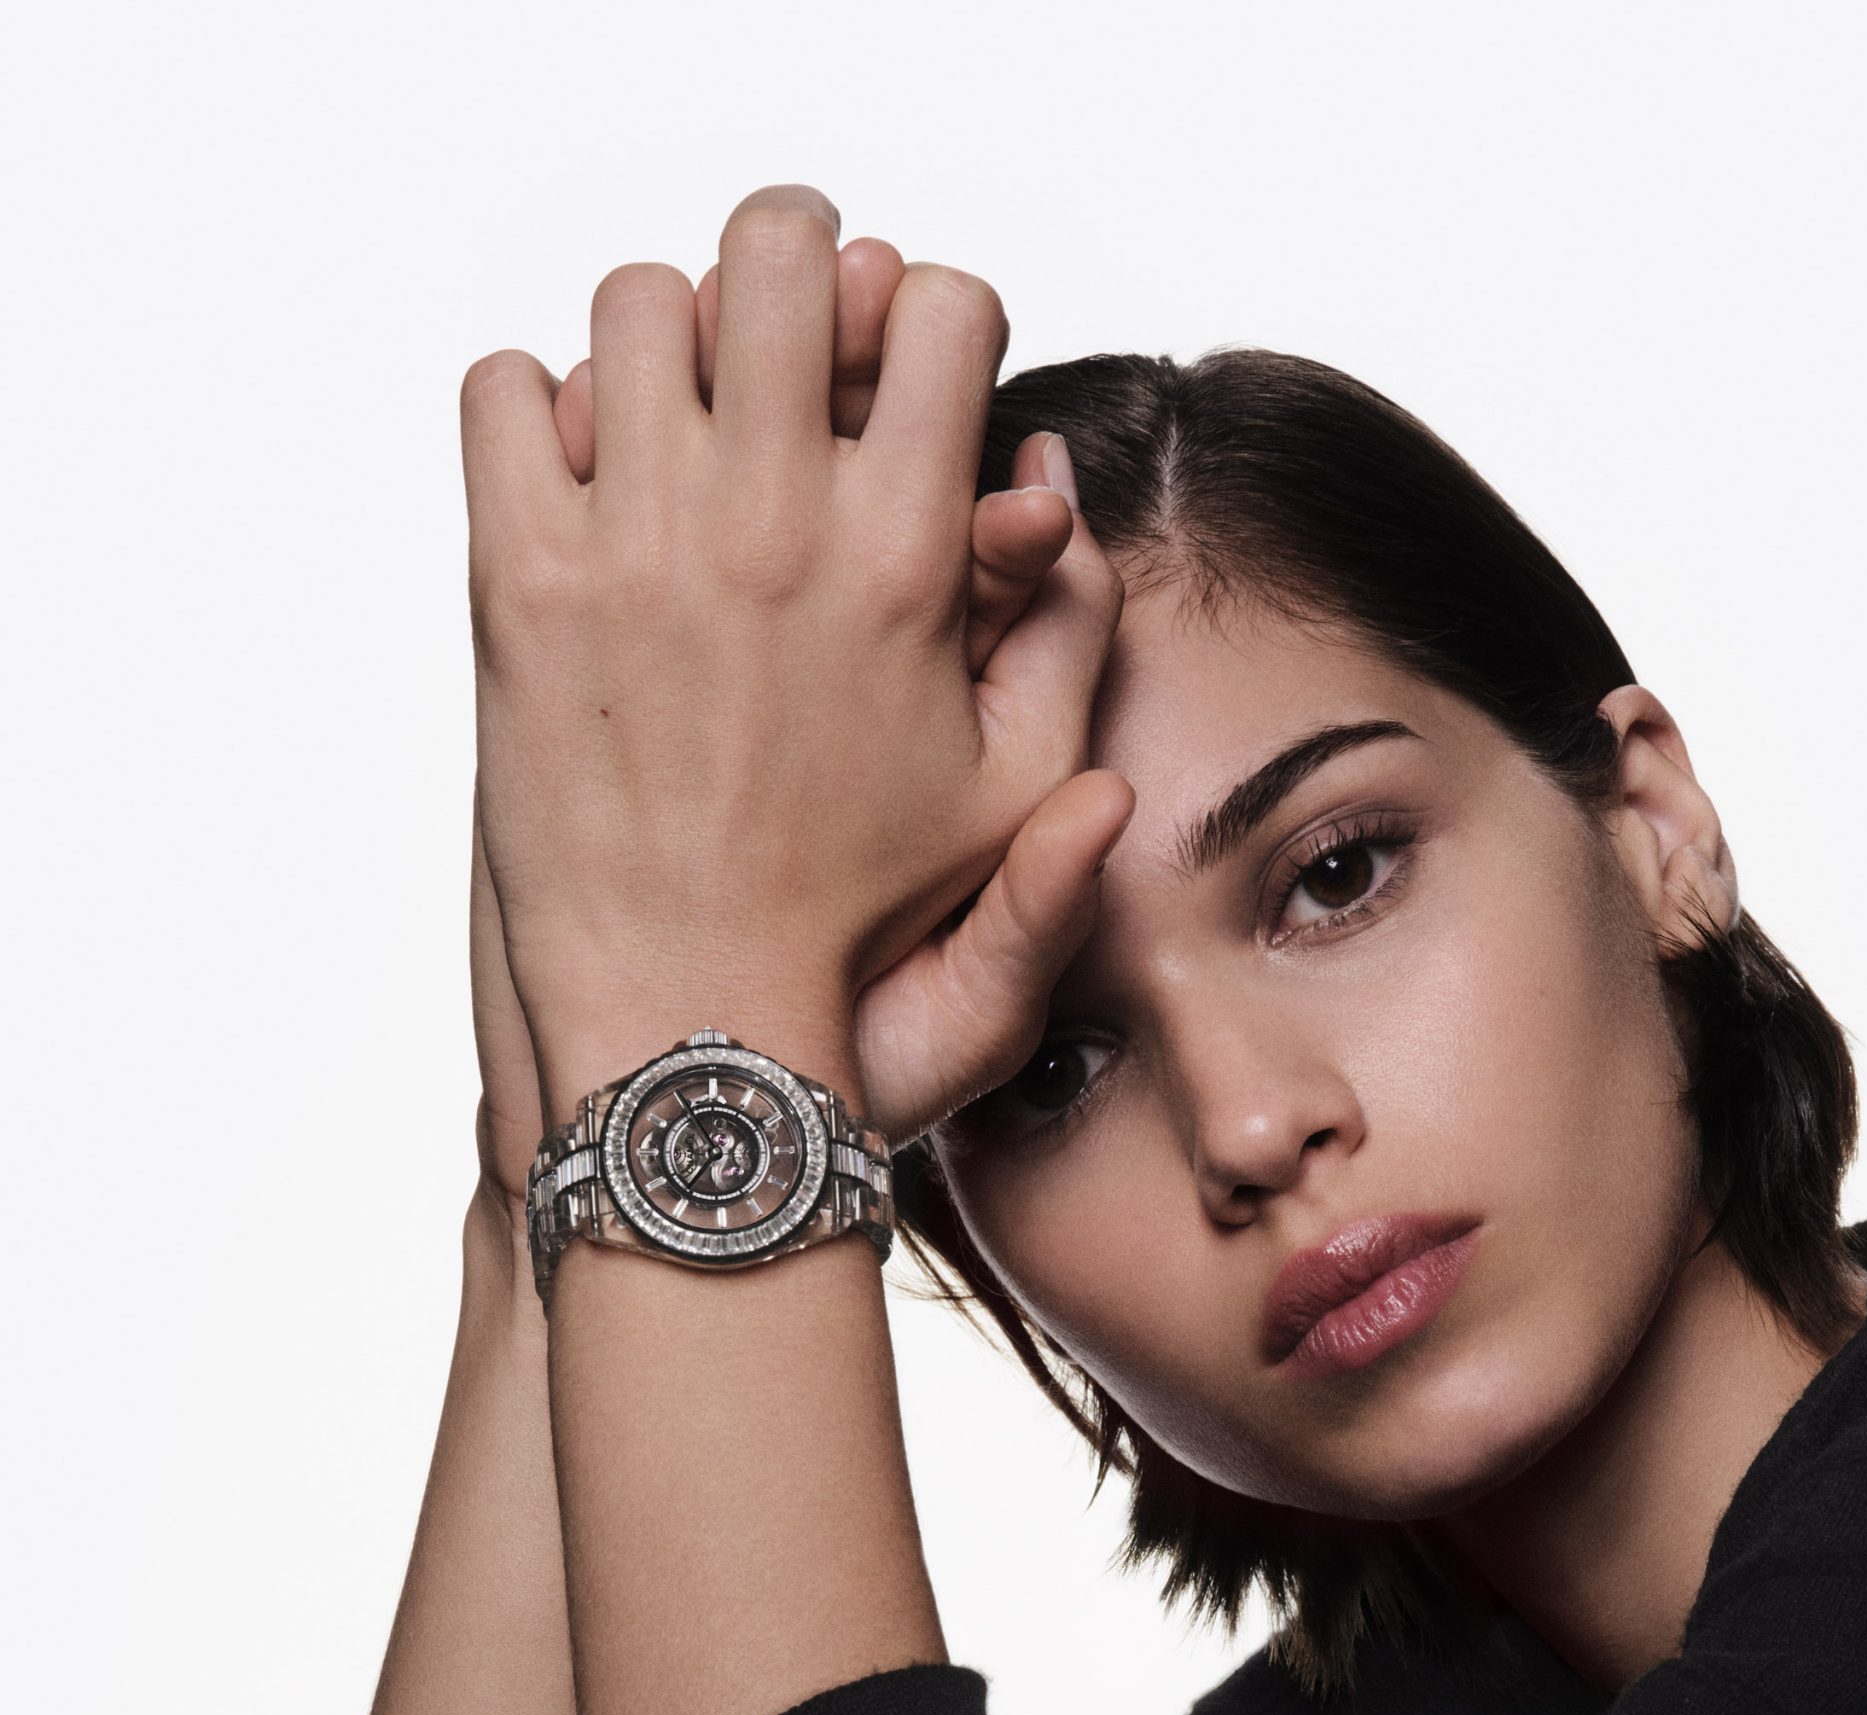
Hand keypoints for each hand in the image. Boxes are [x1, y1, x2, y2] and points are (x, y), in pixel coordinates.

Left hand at [460, 184, 1125, 1124]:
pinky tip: (586, 478)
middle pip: (785, 250)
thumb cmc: (861, 926)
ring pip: (639, 299)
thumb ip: (1068, 644)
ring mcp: (635, 543)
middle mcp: (771, 523)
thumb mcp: (1012, 800)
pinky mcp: (519, 583)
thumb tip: (1050, 496)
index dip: (938, 314)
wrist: (691, 1021)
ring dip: (670, 333)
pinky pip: (507, 392)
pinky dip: (541, 405)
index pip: (942, 310)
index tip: (911, 366)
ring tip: (688, 412)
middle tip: (799, 333)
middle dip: (805, 266)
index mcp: (907, 562)